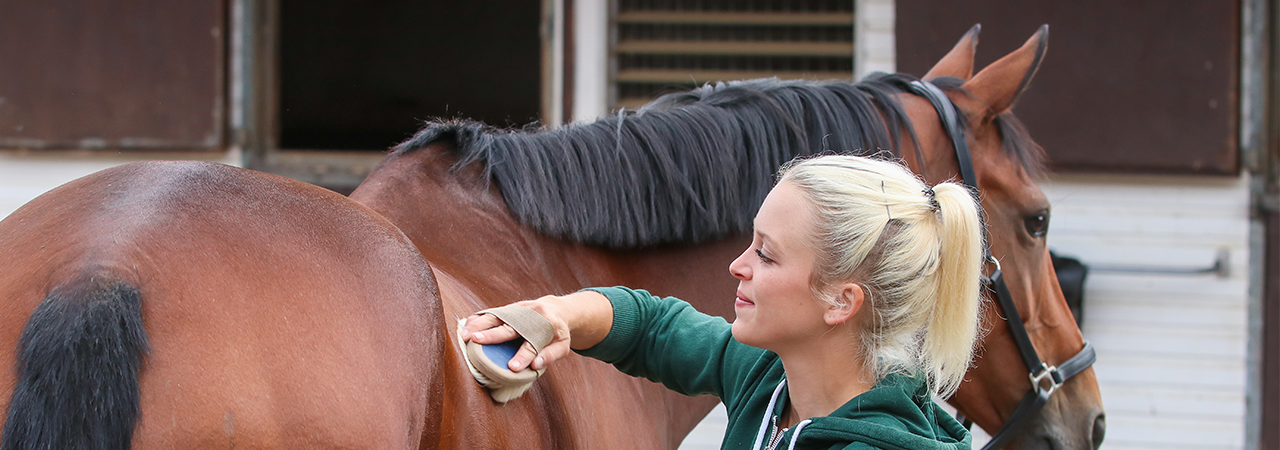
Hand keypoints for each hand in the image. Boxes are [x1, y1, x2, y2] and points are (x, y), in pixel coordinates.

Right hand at [459, 296, 573, 371]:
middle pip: (510, 327)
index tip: (513, 367)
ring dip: (479, 325)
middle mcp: (531, 315)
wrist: (556, 308)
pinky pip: (493, 312)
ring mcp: (520, 309)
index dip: (523, 356)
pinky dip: (479, 318)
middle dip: (492, 334)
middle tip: (476, 341)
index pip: (533, 344)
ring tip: (464, 335)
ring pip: (497, 316)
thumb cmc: (559, 332)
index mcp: (547, 326)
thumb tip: (535, 365)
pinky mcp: (511, 307)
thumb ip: (550, 355)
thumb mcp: (562, 345)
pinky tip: (466, 325)